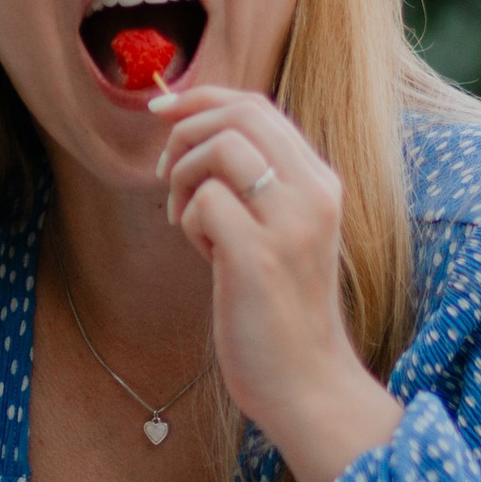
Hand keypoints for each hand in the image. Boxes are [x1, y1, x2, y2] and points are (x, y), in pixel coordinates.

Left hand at [147, 81, 402, 481]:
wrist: (306, 383)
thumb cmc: (280, 310)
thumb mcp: (280, 231)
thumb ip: (254, 185)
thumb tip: (192, 137)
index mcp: (320, 181)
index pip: (257, 106)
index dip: (202, 98)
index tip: (161, 111)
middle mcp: (313, 192)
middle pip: (238, 114)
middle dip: (184, 131)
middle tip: (166, 175)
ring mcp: (289, 222)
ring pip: (218, 147)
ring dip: (184, 178)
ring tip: (189, 224)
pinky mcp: (259, 256)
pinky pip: (203, 202)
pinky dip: (188, 220)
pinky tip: (204, 255)